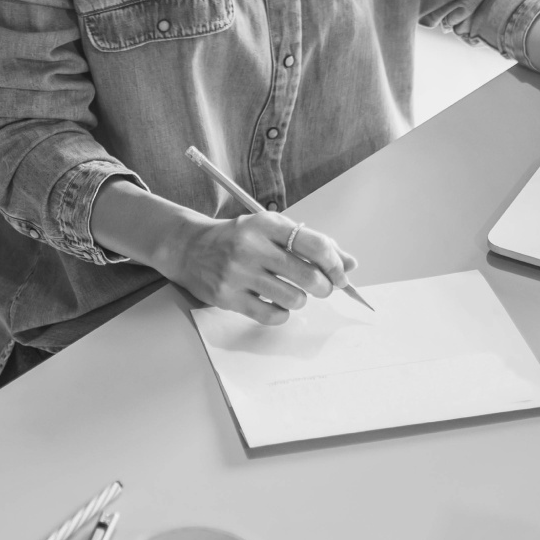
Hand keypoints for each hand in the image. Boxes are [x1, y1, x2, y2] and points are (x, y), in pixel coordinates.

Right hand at [166, 212, 358, 324]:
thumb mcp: (271, 229)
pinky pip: (271, 315)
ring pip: (293, 299)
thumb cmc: (237, 238)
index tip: (341, 275)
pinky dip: (282, 314)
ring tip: (292, 293)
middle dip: (324, 287)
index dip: (336, 264)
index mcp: (266, 224)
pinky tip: (276, 304)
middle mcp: (251, 246)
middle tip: (320, 288)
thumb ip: (310, 244)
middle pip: (308, 276)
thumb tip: (350, 264)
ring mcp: (238, 273)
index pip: (314, 245)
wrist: (189, 248)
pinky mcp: (227, 297)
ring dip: (301, 300)